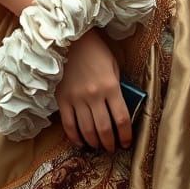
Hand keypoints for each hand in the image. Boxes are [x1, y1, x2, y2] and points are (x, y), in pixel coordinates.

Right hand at [56, 28, 131, 151]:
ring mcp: (76, 99)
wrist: (71, 39)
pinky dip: (75, 137)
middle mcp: (94, 95)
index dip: (125, 135)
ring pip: (87, 130)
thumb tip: (119, 108)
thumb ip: (116, 86)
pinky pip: (68, 125)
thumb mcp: (113, 65)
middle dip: (110, 143)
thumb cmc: (96, 51)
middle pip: (104, 129)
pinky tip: (81, 142)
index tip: (127, 143)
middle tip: (112, 149)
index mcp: (111, 86)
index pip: (121, 118)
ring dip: (94, 143)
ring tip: (99, 147)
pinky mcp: (62, 100)